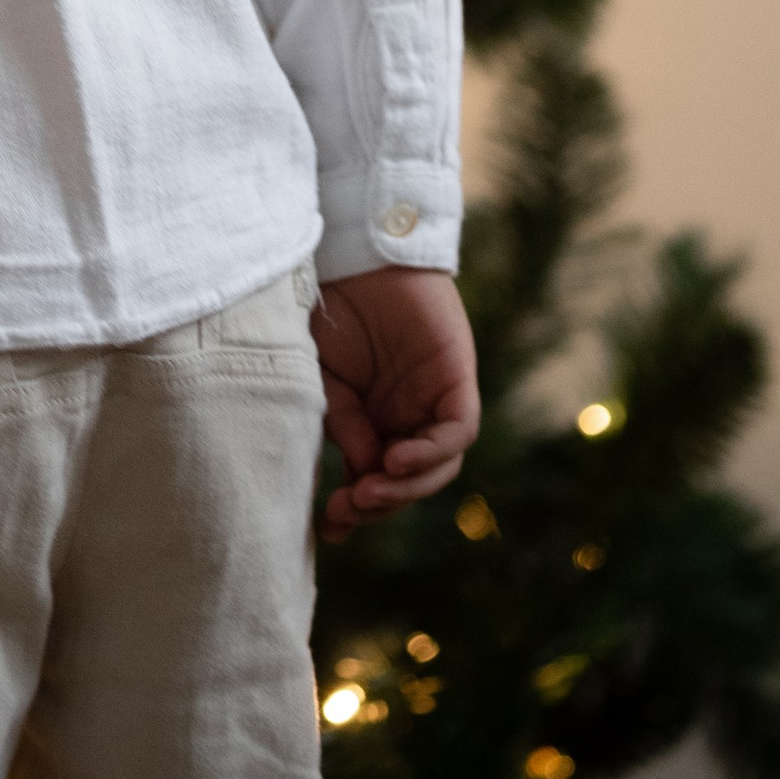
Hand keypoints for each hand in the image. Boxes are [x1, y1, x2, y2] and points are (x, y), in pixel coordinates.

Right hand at [311, 265, 479, 539]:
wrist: (355, 249)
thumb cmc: (332, 306)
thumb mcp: (322, 375)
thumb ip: (342, 423)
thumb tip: (361, 473)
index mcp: (375, 421)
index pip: (374, 479)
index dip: (355, 509)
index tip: (326, 529)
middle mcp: (409, 418)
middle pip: (408, 482)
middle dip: (378, 503)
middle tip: (345, 511)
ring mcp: (436, 401)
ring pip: (437, 468)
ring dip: (404, 488)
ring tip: (368, 490)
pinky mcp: (458, 382)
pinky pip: (456, 434)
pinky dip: (430, 454)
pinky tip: (394, 460)